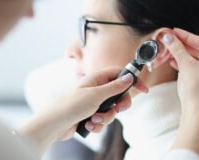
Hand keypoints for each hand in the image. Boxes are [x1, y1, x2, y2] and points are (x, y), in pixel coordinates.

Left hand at [18, 67, 147, 155]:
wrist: (54, 125)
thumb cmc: (71, 105)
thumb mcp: (96, 95)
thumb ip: (115, 87)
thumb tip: (129, 77)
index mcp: (97, 79)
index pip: (120, 74)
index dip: (133, 80)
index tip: (143, 89)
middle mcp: (97, 89)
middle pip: (119, 95)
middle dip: (119, 106)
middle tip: (116, 109)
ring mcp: (94, 103)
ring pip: (112, 110)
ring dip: (106, 117)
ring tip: (94, 119)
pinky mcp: (91, 115)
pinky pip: (103, 120)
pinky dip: (98, 124)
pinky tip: (88, 125)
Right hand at [162, 28, 198, 158]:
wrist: (197, 114)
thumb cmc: (196, 89)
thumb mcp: (186, 65)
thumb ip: (177, 48)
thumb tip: (168, 36)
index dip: (186, 36)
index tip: (173, 31)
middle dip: (183, 46)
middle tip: (170, 39)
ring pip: (197, 60)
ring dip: (182, 55)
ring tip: (169, 50)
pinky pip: (197, 69)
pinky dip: (186, 65)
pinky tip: (174, 62)